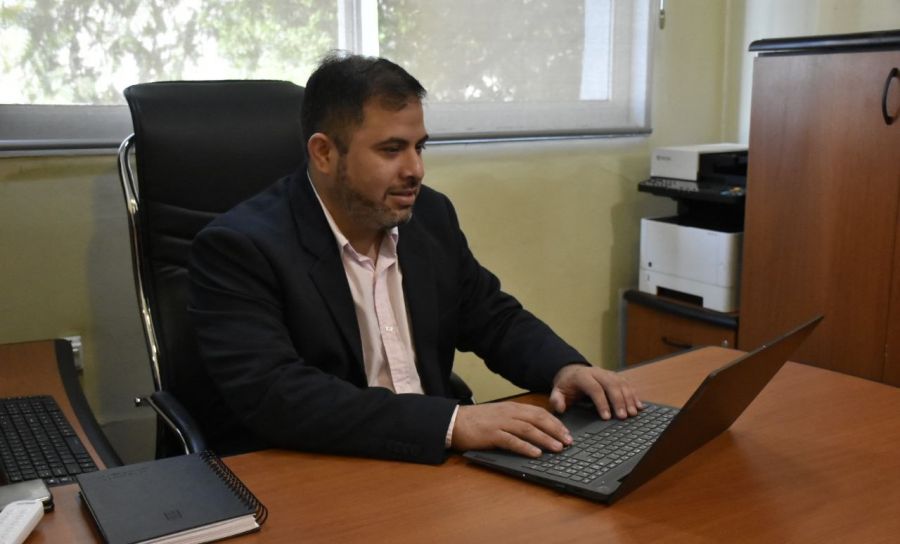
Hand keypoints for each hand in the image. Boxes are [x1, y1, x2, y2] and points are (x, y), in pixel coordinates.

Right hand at [450, 402, 572, 457]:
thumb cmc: (476, 421)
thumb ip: (515, 419)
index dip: (555, 422)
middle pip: (538, 419)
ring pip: (528, 429)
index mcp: (512, 408)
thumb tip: (535, 429)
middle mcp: (509, 413)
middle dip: (555, 430)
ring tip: (557, 448)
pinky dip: (525, 447)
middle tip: (568, 441)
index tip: (567, 432)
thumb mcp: (499, 415)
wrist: (454, 421)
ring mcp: (500, 423)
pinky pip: (512, 441)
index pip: (539, 412)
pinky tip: (535, 453)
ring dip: (545, 439)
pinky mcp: (491, 435)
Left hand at [549, 364, 642, 419]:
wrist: (572, 371)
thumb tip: (559, 407)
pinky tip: (638, 406)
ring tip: (633, 413)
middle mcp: (597, 373)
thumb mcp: (558, 391)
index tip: (606, 417)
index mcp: (583, 376)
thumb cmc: (567, 385)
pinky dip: (634, 394)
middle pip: (611, 384)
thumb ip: (556, 399)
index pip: (595, 388)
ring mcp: (608, 373)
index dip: (602, 402)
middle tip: (623, 416)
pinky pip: (627, 383)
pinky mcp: (615, 376)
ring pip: (621, 383)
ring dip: (629, 398)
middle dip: (619, 401)